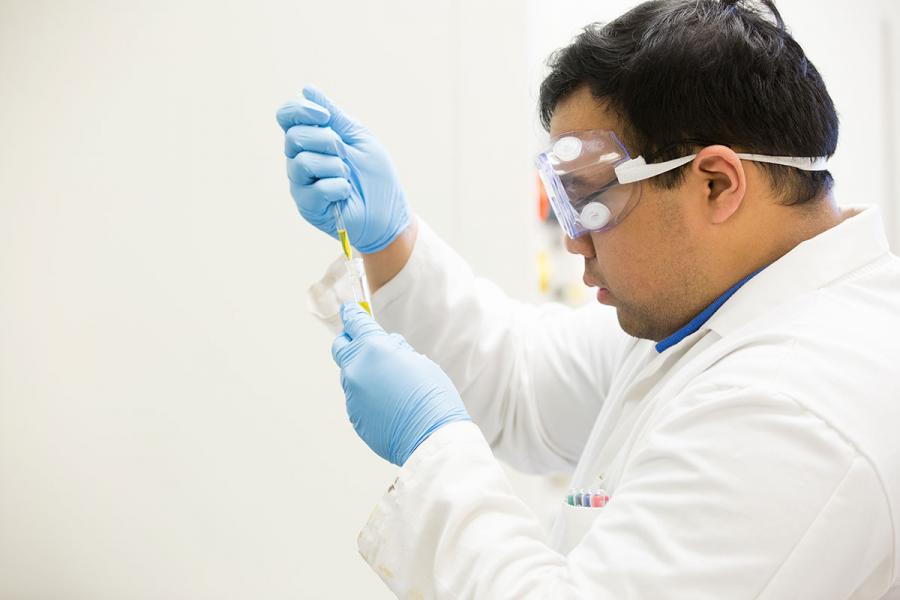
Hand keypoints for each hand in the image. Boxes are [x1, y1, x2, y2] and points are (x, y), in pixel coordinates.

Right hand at [275, 85, 410, 253]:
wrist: (389, 212)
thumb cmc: (375, 176)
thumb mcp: (358, 137)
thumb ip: (334, 116)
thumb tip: (307, 89)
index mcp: (311, 139)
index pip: (287, 116)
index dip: (301, 110)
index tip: (326, 117)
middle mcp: (299, 159)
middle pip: (294, 137)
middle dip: (326, 141)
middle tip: (346, 153)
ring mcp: (301, 183)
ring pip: (303, 162)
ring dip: (335, 166)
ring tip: (348, 176)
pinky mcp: (307, 205)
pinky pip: (314, 188)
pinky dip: (338, 187)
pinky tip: (346, 193)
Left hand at [331, 304, 469, 465]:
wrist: (431, 438)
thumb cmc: (433, 397)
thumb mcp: (419, 362)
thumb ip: (396, 350)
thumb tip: (386, 344)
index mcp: (374, 349)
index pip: (355, 323)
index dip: (353, 314)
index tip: (350, 309)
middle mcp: (356, 369)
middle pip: (340, 347)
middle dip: (350, 341)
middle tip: (365, 343)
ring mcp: (352, 394)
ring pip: (350, 374)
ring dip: (362, 372)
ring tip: (389, 384)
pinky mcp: (353, 415)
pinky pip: (356, 397)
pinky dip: (367, 395)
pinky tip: (388, 404)